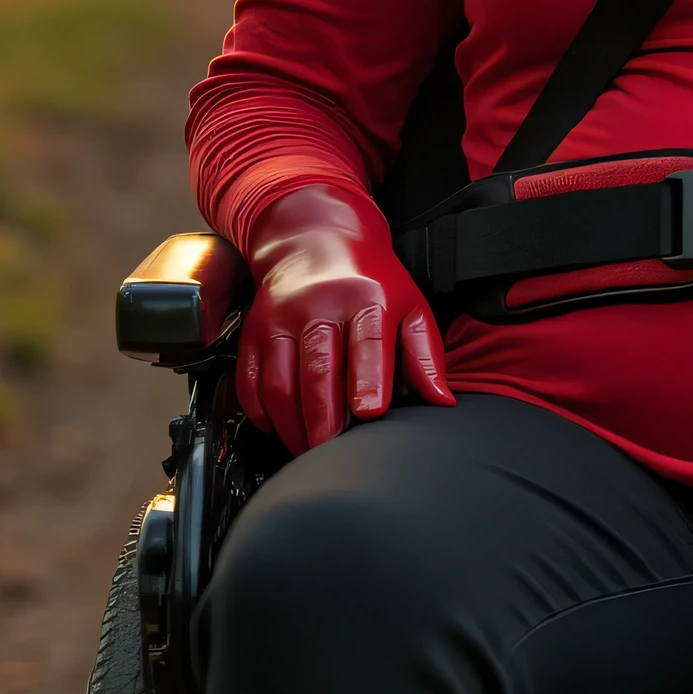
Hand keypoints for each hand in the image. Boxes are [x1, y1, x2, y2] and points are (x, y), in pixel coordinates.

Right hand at [236, 183, 453, 454]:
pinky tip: (279, 429)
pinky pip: (251, 381)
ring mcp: (281, 320)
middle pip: (317, 370)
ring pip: (280, 382)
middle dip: (324, 419)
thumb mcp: (409, 307)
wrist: (314, 239)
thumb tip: (441, 401)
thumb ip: (425, 357)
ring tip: (309, 450)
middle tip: (333, 454)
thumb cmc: (368, 281)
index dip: (367, 380)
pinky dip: (261, 412)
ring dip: (292, 424)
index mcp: (365, 300)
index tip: (369, 413)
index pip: (367, 343)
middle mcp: (318, 307)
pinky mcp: (255, 334)